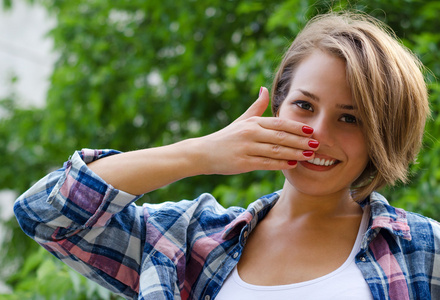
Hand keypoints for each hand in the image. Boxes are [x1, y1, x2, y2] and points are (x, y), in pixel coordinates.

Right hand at [197, 87, 318, 174]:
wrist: (204, 153)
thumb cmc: (226, 137)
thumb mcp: (241, 120)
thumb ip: (256, 107)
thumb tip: (265, 89)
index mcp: (252, 123)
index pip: (279, 123)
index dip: (297, 126)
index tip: (312, 130)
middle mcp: (250, 133)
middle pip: (281, 136)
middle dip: (301, 140)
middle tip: (318, 144)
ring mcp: (247, 148)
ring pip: (276, 150)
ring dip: (295, 152)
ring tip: (309, 155)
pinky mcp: (243, 162)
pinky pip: (266, 163)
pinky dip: (280, 164)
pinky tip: (292, 164)